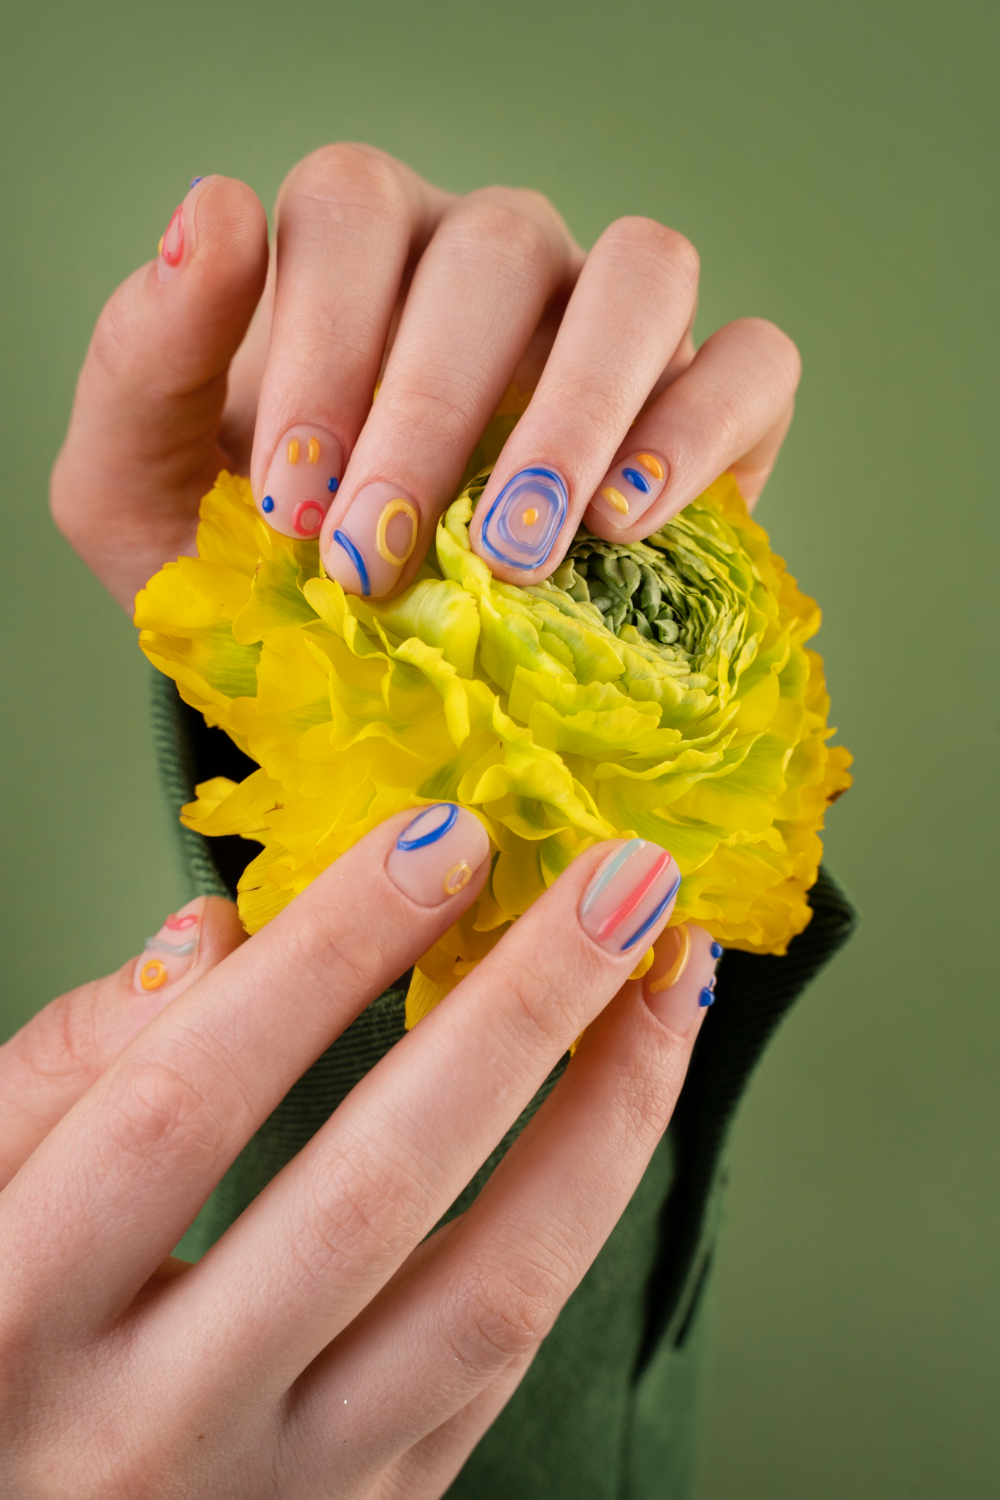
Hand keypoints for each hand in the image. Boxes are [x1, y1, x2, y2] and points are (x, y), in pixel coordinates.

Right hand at [0, 808, 720, 1496]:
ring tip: (673, 987)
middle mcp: (154, 1430)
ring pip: (484, 1299)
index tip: (441, 836)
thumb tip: (217, 936)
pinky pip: (493, 1365)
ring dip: (603, 1121)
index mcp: (13, 1323)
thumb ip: (56, 1073)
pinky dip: (570, 1219)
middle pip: (368, 1191)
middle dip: (515, 1014)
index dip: (324, 955)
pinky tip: (612, 1108)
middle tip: (618, 882)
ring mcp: (280, 1496)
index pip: (187, 1099)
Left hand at [51, 145, 799, 611]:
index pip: (354, 211)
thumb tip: (217, 205)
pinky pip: (751, 362)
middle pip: (495, 245)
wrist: (364, 673)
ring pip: (642, 270)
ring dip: (577, 408)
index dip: (324, 346)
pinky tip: (627, 526)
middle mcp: (492, 263)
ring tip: (519, 551)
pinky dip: (701, 430)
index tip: (292, 512)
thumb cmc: (254, 573)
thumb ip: (146, 360)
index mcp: (360, 255)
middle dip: (430, 412)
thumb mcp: (142, 490)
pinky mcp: (712, 402)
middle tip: (380, 564)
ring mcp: (607, 324)